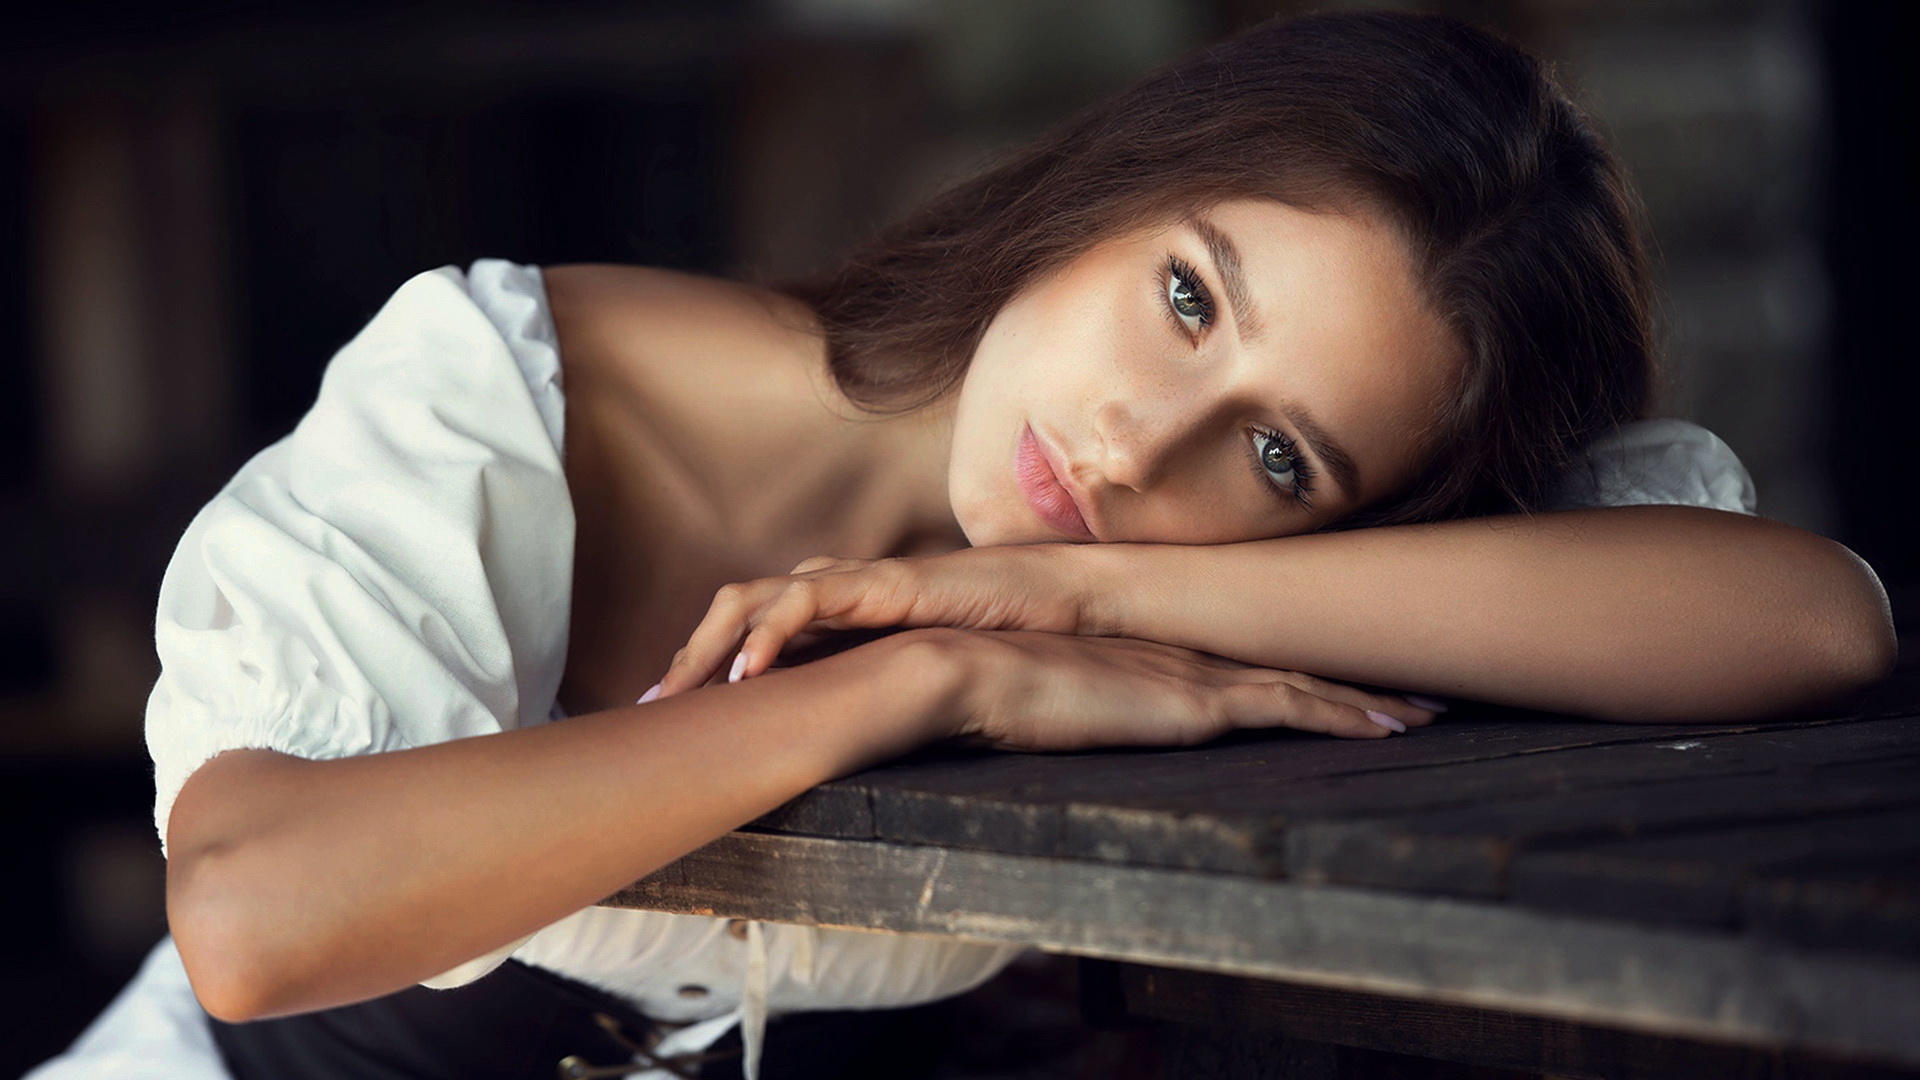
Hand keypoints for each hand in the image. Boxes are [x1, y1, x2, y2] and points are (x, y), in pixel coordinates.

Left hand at [655, 546, 1087, 696]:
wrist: (1042, 601)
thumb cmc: (978, 639)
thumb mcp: (897, 678)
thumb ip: (854, 697)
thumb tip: (813, 748)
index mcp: (829, 614)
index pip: (742, 632)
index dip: (696, 670)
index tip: (662, 720)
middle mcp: (827, 590)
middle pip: (729, 611)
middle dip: (683, 659)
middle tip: (648, 710)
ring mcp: (849, 580)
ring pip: (749, 600)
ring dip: (706, 647)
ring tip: (677, 695)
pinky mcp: (877, 582)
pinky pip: (806, 601)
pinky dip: (768, 635)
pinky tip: (748, 674)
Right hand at [913, 628, 1436, 750]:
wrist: (961, 669)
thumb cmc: (973, 686)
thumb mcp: (1023, 698)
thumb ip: (1051, 703)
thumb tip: (1044, 718)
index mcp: (1143, 650)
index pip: (1236, 655)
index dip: (1288, 662)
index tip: (1331, 668)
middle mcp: (1180, 653)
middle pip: (1286, 662)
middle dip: (1351, 673)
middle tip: (1411, 684)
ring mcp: (1193, 674)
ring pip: (1307, 684)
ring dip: (1370, 698)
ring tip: (1428, 710)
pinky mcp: (1197, 703)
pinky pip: (1295, 709)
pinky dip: (1350, 716)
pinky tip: (1394, 727)